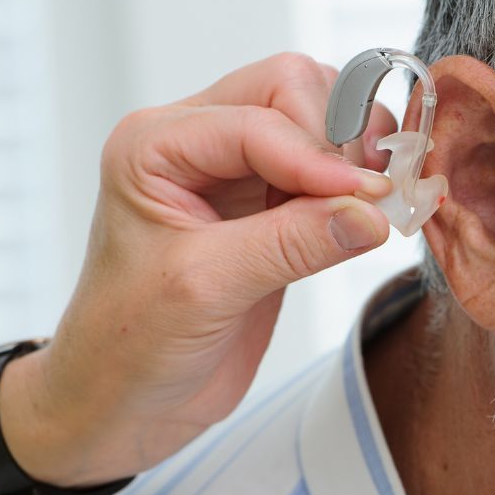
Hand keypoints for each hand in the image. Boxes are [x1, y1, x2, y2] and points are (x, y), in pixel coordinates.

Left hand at [6, 52, 400, 485]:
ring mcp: (231, 174)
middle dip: (339, 135)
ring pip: (314, 120)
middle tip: (375, 194)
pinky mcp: (265, 209)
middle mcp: (192, 144)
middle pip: (290, 90)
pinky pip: (323, 172)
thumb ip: (290, 244)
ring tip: (375, 207)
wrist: (119, 404)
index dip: (317, 153)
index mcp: (153, 145)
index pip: (258, 117)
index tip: (367, 196)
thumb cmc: (128, 346)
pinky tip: (370, 220)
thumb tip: (371, 212)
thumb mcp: (205, 290)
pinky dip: (355, 187)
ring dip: (353, 155)